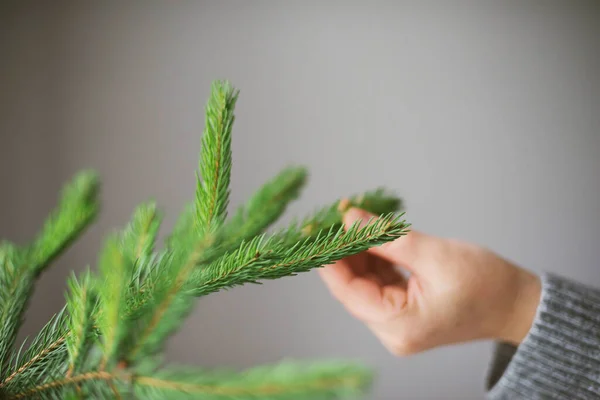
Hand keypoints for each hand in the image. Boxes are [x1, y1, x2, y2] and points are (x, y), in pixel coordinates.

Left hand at [318, 208, 541, 355]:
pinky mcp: (405, 313)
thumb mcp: (434, 254)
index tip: (319, 229)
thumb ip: (387, 238)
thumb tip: (350, 219)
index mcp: (399, 326)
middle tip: (340, 217)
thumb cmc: (487, 284)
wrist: (518, 305)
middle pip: (354, 288)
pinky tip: (373, 238)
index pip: (348, 291)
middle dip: (345, 251)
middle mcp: (393, 332)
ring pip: (365, 284)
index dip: (331, 258)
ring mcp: (398, 325)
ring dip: (360, 253)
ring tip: (356, 221)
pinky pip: (380, 285)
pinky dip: (376, 261)